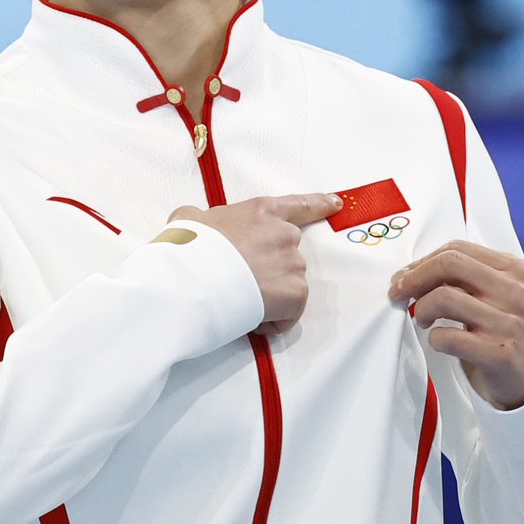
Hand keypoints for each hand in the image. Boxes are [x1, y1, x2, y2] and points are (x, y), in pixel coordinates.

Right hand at [168, 192, 342, 334]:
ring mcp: (292, 264)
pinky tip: (250, 317)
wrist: (192, 280)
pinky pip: (290, 312)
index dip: (319, 204)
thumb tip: (197, 223)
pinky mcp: (295, 294)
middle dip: (272, 268)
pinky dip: (274, 320)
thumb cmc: (188, 250)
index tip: (335, 204)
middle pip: (289, 252)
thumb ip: (204, 218)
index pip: (299, 205)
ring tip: (239, 299)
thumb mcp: (190, 220)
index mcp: (262, 211)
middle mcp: (284, 234)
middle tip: (242, 281)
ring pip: (288, 283)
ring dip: (270, 295)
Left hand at [388, 240, 523, 409]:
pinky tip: (438, 341)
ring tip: (422, 318)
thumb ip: (470, 275)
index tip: (405, 275)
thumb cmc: (512, 329)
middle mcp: (514, 291)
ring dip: (421, 308)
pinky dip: (434, 338)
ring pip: (444, 297)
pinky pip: (449, 337)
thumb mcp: (504, 292)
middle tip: (399, 292)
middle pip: (449, 264)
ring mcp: (509, 322)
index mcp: (514, 270)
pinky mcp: (500, 354)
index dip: (422, 261)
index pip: (457, 249)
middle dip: (414, 276)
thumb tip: (415, 269)